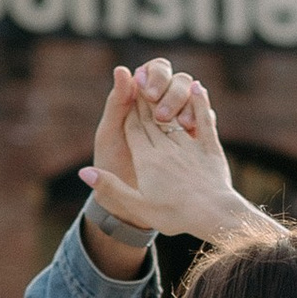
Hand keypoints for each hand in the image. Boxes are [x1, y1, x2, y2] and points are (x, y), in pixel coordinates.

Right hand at [82, 61, 277, 253]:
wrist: (213, 216)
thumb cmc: (174, 215)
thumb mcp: (137, 205)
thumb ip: (110, 186)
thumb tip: (83, 172)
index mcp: (147, 160)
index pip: (133, 129)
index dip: (127, 112)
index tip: (123, 96)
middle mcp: (167, 148)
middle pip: (150, 119)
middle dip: (142, 99)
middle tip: (137, 81)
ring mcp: (190, 146)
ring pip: (172, 117)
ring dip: (164, 97)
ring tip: (157, 83)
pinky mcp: (210, 149)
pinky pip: (204, 121)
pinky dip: (200, 103)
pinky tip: (197, 87)